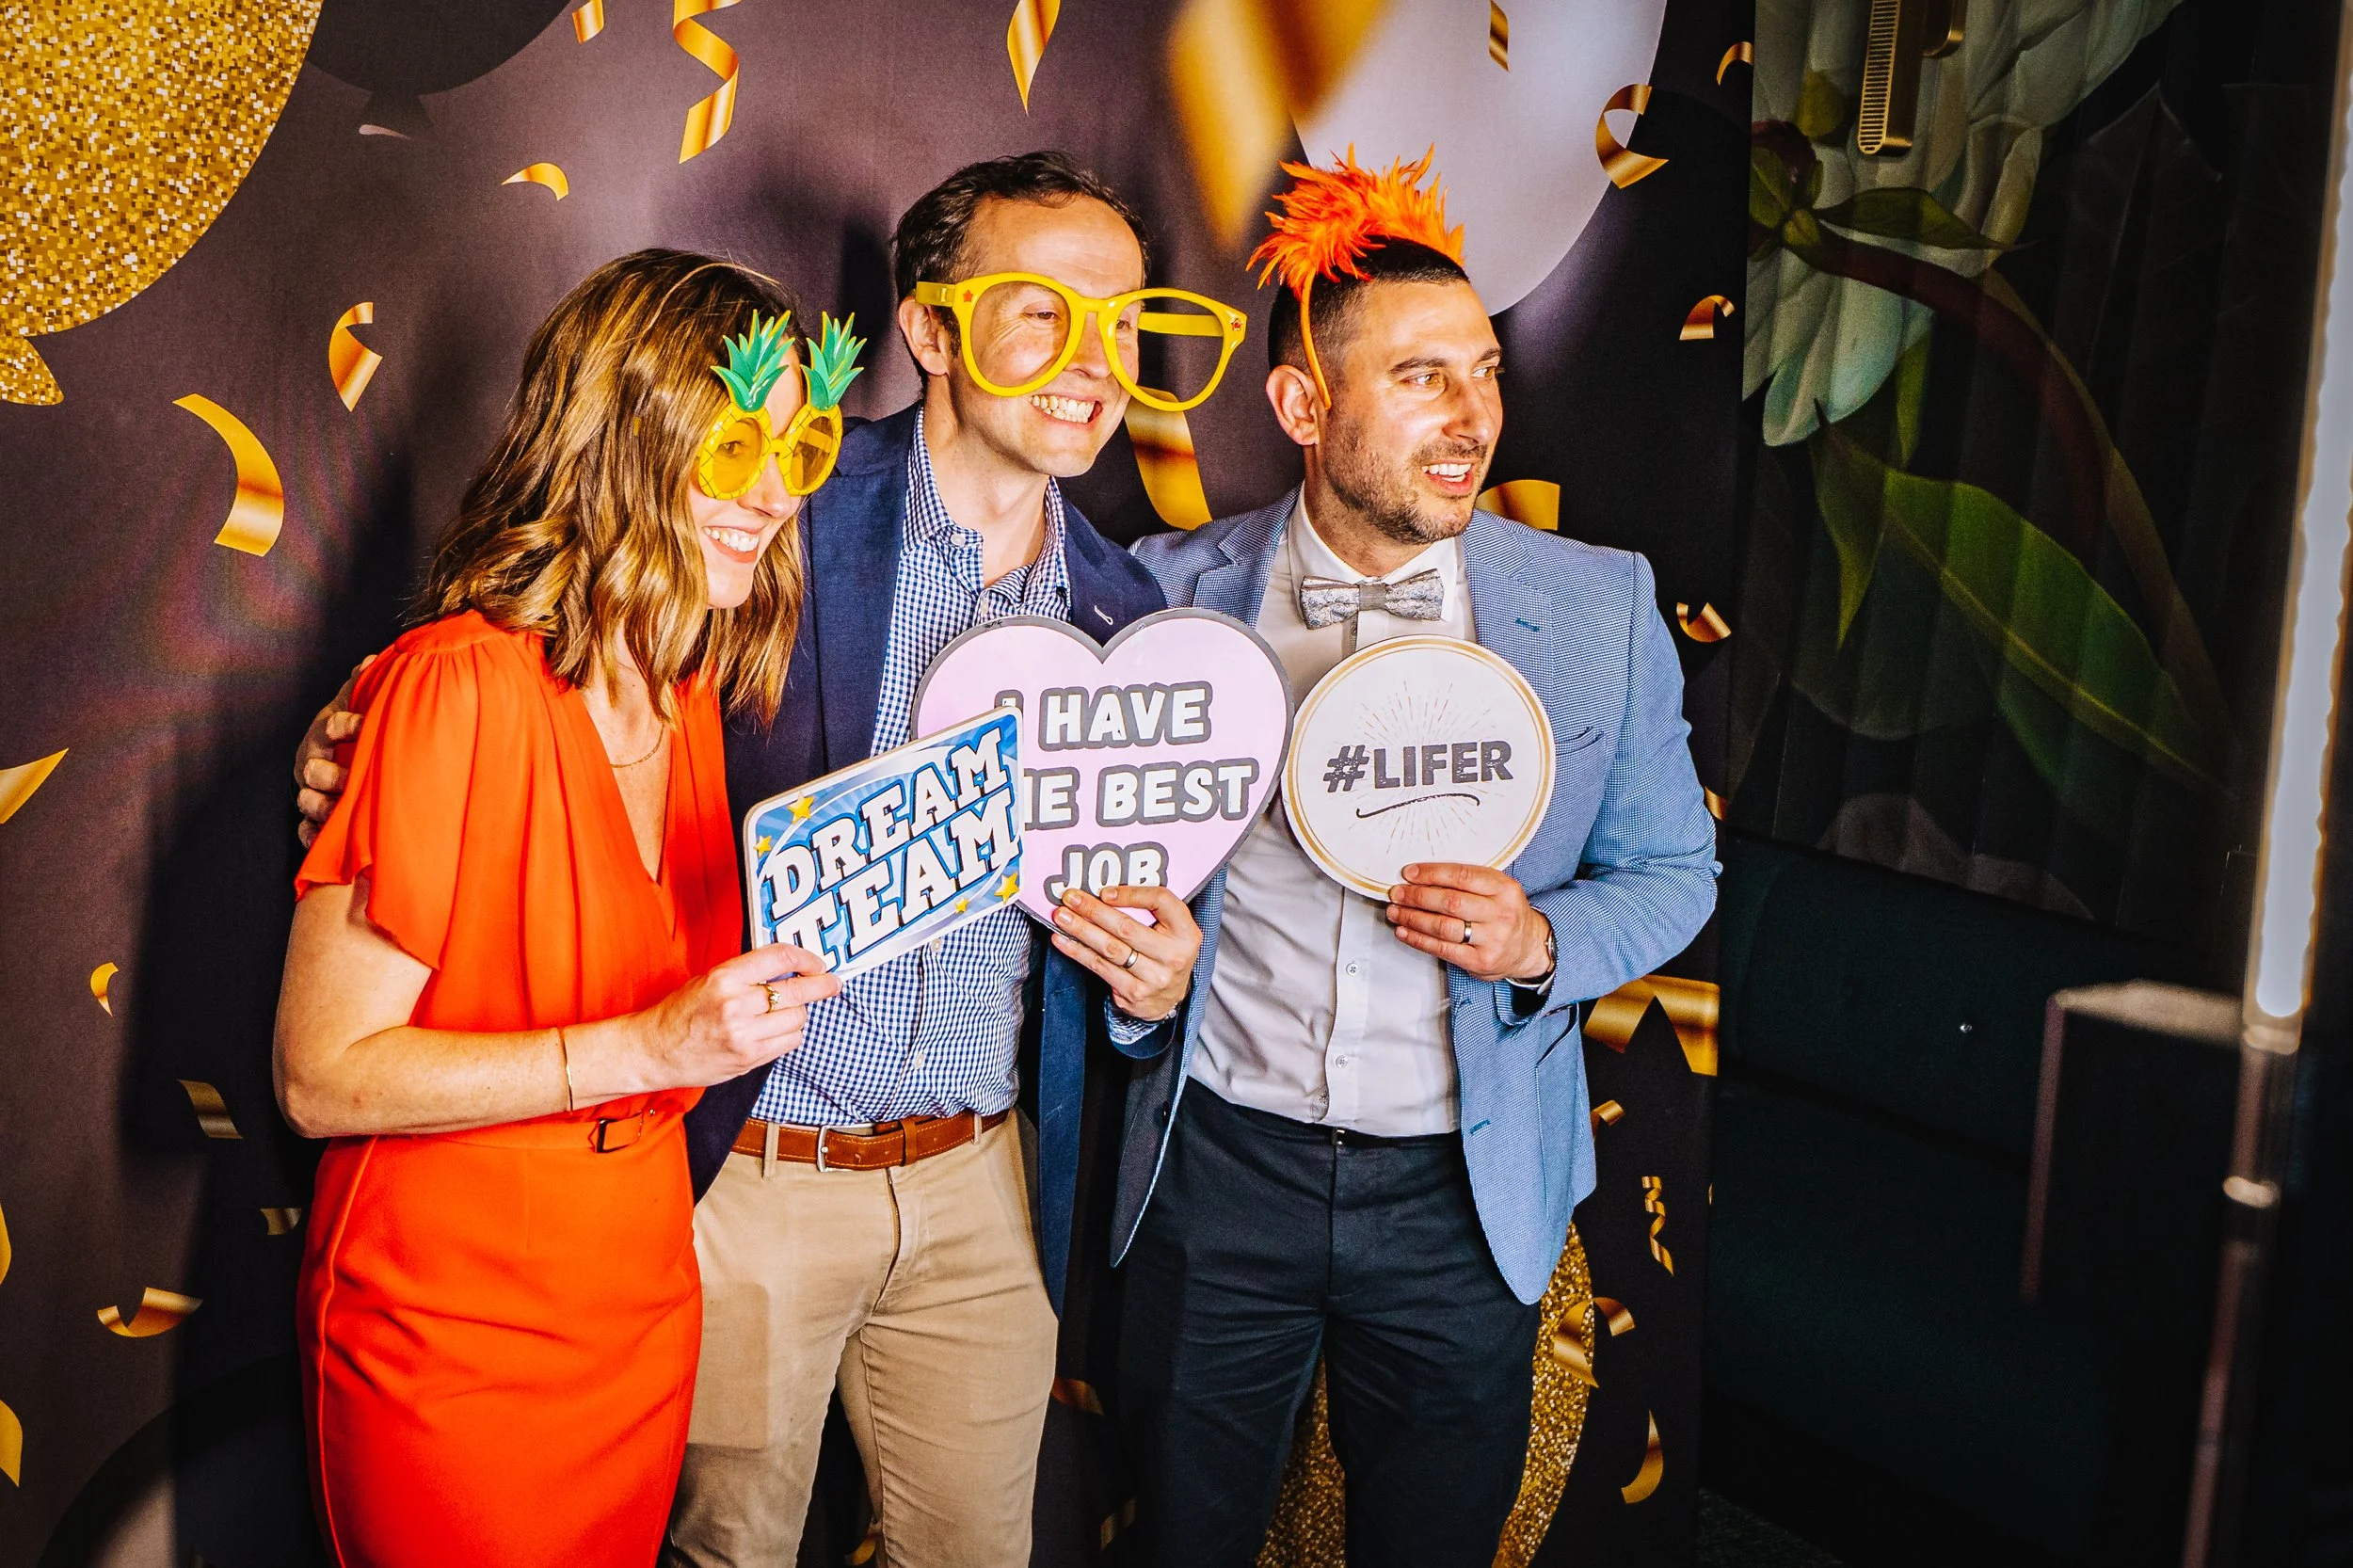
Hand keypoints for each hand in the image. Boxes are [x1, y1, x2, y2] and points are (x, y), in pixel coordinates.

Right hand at [294, 655, 373, 846]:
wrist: (350, 761)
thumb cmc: (357, 732)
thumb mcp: (360, 707)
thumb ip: (363, 687)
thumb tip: (369, 660)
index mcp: (325, 733)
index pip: (332, 725)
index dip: (346, 725)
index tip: (361, 725)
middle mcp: (313, 762)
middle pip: (312, 770)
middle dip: (329, 775)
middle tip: (349, 779)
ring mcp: (311, 791)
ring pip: (307, 801)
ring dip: (322, 806)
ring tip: (339, 810)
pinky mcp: (314, 818)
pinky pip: (306, 830)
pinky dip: (313, 836)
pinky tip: (325, 839)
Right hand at [607, 944, 840, 1092]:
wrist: (654, 1050)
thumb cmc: (680, 1013)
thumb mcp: (709, 979)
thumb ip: (747, 973)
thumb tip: (789, 968)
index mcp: (725, 977)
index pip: (780, 958)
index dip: (807, 959)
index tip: (817, 964)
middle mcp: (736, 1004)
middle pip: (798, 991)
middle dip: (823, 986)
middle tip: (833, 983)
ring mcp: (744, 1034)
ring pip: (797, 1018)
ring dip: (798, 1014)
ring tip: (784, 1013)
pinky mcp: (749, 1058)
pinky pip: (790, 1042)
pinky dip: (790, 1034)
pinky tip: (777, 1030)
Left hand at [1051, 885, 1199, 1022]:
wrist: (1167, 999)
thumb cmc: (1164, 954)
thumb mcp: (1172, 930)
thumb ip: (1151, 910)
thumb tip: (1106, 890)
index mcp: (1186, 933)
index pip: (1161, 901)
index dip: (1131, 894)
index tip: (1104, 891)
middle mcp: (1173, 956)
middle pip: (1127, 927)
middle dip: (1093, 910)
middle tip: (1070, 897)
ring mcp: (1154, 978)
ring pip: (1110, 948)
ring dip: (1081, 930)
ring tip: (1061, 916)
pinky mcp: (1133, 993)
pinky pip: (1100, 967)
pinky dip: (1078, 952)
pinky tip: (1062, 940)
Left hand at [1386, 863, 1553, 984]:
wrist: (1528, 947)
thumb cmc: (1505, 914)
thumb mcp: (1497, 889)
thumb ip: (1468, 881)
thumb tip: (1422, 877)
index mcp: (1504, 888)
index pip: (1462, 876)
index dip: (1431, 873)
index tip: (1410, 874)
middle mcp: (1501, 913)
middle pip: (1450, 902)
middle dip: (1417, 896)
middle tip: (1397, 893)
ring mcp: (1492, 939)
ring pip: (1443, 926)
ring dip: (1413, 918)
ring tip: (1396, 912)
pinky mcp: (1480, 961)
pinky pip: (1442, 949)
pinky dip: (1418, 939)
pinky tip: (1405, 931)